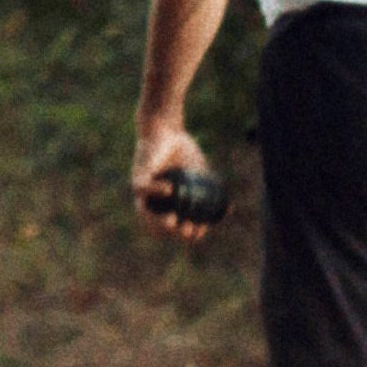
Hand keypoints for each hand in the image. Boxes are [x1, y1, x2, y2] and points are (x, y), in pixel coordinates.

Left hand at [130, 123, 214, 242]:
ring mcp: (142, 191)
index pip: (173, 228)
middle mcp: (151, 202)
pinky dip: (156, 190)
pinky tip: (170, 190)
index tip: (199, 234)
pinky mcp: (137, 176)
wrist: (167, 130)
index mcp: (166, 205)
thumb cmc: (183, 152)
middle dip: (171, 234)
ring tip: (172, 222)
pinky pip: (143, 187)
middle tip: (187, 231)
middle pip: (156, 226)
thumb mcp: (199, 173)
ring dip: (157, 221)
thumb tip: (229, 209)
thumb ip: (210, 189)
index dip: (185, 235)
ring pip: (144, 212)